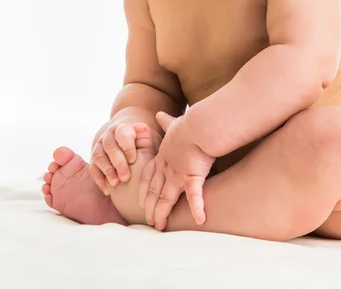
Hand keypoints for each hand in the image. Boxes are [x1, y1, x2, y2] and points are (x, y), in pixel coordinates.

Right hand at [91, 119, 160, 194]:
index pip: (122, 134)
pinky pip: (93, 168)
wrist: (131, 144)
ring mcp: (100, 146)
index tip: (133, 160)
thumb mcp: (150, 140)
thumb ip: (149, 140)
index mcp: (124, 128)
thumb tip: (147, 141)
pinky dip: (99, 180)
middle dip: (117, 162)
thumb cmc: (145, 143)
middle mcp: (110, 135)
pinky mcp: (95, 159)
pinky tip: (107, 190)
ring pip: (99, 156)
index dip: (127, 147)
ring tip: (116, 183)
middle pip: (110, 146)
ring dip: (107, 171)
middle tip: (125, 177)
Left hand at [139, 111, 215, 230]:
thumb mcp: (174, 123)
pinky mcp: (193, 176)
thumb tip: (159, 114)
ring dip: (162, 213)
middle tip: (148, 220)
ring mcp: (178, 174)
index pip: (149, 176)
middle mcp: (167, 168)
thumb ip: (166, 122)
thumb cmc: (188, 124)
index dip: (144, 189)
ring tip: (160, 225)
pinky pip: (195, 196)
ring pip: (167, 198)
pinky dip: (197, 208)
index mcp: (163, 157)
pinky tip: (199, 220)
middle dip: (150, 206)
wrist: (199, 125)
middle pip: (155, 191)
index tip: (141, 200)